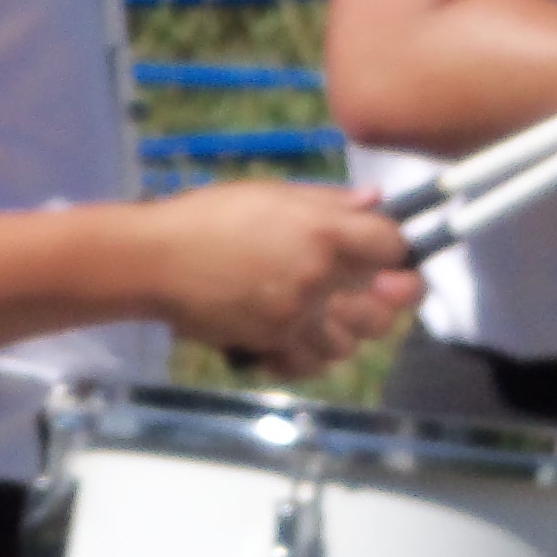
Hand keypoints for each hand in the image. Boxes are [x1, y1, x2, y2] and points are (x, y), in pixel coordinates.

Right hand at [138, 185, 423, 374]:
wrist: (157, 260)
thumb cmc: (212, 215)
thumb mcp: (273, 192)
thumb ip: (330, 201)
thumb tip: (376, 202)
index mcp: (323, 232)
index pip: (392, 246)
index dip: (398, 247)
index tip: (391, 247)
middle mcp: (317, 278)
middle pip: (386, 306)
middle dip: (393, 297)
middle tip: (382, 287)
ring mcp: (295, 318)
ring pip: (352, 342)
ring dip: (353, 329)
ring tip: (339, 312)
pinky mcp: (271, 344)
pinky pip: (312, 363)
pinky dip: (318, 356)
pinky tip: (310, 338)